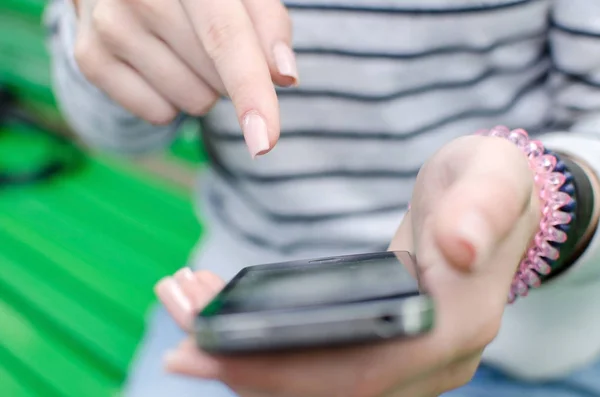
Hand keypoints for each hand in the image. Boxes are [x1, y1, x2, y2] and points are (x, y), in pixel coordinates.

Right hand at [73, 0, 296, 156]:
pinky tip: (157, 59)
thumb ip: (269, 23)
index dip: (250, 90)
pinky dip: (171, 96)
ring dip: (203, 84)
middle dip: (230, 71)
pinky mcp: (90, 58)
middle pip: (216, 80)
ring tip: (182, 43)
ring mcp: (108, 27)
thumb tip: (284, 75)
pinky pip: (160, 113)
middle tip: (210, 35)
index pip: (224, 37)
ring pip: (193, 102)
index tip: (264, 142)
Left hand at [155, 135, 539, 396]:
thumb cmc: (490, 184)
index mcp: (457, 327)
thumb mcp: (492, 177)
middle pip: (327, 388)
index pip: (361, 372)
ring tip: (189, 316)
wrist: (489, 202)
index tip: (210, 351)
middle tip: (178, 335)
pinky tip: (226, 321)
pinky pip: (319, 364)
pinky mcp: (384, 346)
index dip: (282, 371)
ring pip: (317, 383)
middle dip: (245, 368)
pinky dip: (267, 349)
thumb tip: (459, 246)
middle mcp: (432, 362)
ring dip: (248, 361)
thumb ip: (481, 208)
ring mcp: (408, 361)